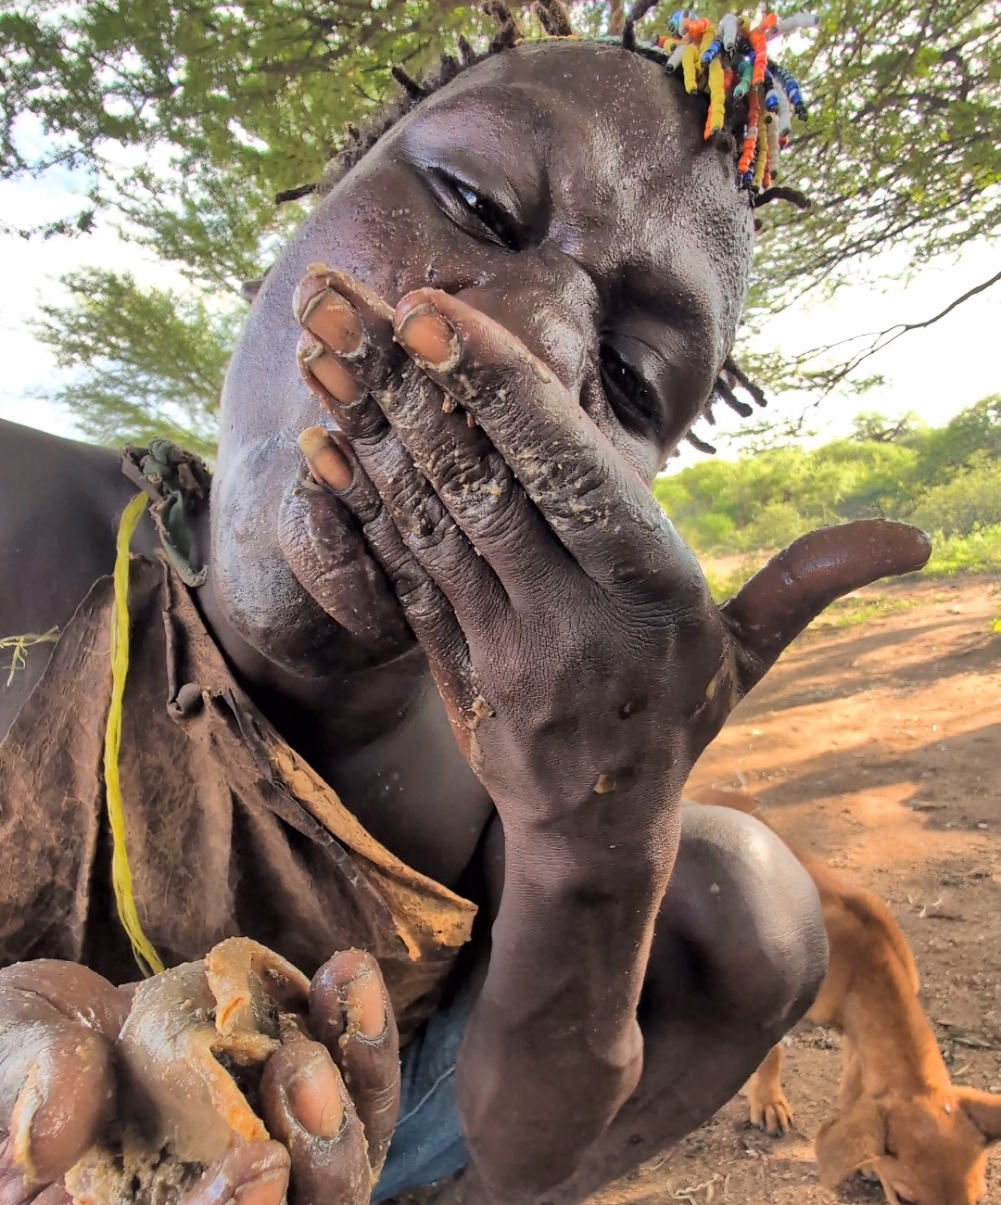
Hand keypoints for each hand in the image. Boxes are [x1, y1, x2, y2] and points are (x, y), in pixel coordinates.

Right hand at [0, 951, 398, 1204]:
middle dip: (320, 1189)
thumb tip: (49, 1135)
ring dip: (357, 1106)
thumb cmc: (15, 1069)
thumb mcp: (0, 1066)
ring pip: (341, 1203)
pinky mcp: (301, 1144)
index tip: (255, 1165)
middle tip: (302, 1071)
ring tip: (343, 1005)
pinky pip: (355, 1120)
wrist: (67, 1031)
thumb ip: (22, 1094)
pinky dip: (363, 1051)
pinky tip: (349, 978)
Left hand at [291, 268, 929, 859]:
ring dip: (369, 428)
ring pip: (429, 520)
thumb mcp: (747, 656)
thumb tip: (913, 542)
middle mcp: (569, 615)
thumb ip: (809, 583)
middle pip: (484, 483)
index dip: (505, 397)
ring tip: (320, 344)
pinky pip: (401, 573)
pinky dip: (357, 508)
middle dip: (412, 386)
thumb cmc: (678, 724)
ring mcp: (499, 642)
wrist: (596, 836)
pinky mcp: (448, 661)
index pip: (573, 479)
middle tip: (347, 297)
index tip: (440, 319)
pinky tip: (317, 442)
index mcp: (649, 596)